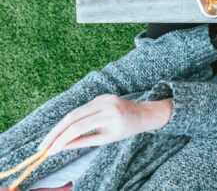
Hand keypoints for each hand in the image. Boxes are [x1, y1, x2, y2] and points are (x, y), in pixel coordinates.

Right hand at [38, 95, 171, 153]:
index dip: (61, 139)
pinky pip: (82, 109)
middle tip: (42, 146)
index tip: (49, 151)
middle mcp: (104, 103)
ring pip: (74, 112)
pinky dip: (70, 120)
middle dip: (55, 132)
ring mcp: (102, 97)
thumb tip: (60, 147)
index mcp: (109, 115)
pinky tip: (62, 130)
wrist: (144, 114)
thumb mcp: (106, 139)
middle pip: (72, 116)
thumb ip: (83, 142)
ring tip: (49, 141)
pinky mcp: (100, 96)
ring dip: (60, 126)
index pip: (78, 127)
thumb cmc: (126, 129)